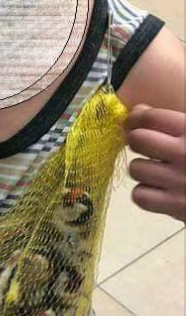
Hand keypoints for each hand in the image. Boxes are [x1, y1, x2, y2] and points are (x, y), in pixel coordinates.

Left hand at [125, 104, 185, 221]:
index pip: (150, 117)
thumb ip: (176, 122)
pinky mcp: (176, 205)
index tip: (136, 124)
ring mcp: (180, 180)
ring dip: (144, 171)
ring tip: (160, 173)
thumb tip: (139, 110)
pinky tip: (160, 192)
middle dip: (140, 144)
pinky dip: (146, 195)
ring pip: (136, 168)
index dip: (136, 119)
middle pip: (137, 140)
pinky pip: (140, 195)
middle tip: (151, 151)